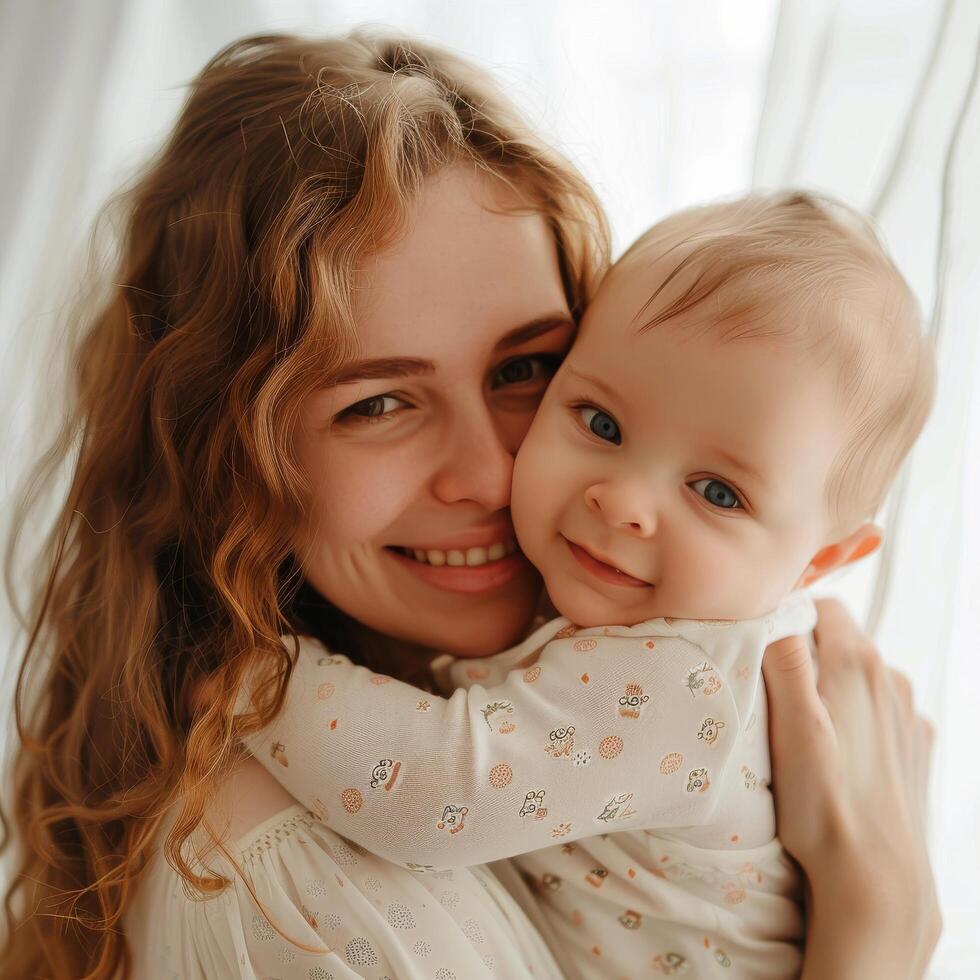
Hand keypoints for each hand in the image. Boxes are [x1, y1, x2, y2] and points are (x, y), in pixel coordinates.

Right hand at [763, 598, 940, 979]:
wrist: (878, 880)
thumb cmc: (824, 807)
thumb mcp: (790, 728)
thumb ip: (783, 663)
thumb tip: (772, 616)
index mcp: (859, 665)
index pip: (822, 606)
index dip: (788, 615)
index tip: (759, 642)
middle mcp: (892, 681)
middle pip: (840, 641)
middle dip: (805, 653)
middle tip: (769, 691)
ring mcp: (908, 715)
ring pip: (859, 677)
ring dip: (830, 687)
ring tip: (801, 729)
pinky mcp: (916, 747)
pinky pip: (879, 711)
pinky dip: (855, 718)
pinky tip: (837, 754)